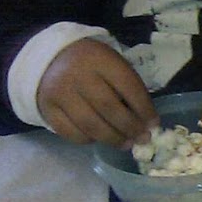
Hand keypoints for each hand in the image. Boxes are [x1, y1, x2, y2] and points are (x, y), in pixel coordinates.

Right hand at [36, 38, 156, 146]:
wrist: (49, 58)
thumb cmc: (91, 64)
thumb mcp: (112, 64)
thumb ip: (128, 88)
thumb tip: (147, 123)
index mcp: (100, 59)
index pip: (128, 86)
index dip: (144, 109)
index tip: (154, 124)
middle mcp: (77, 75)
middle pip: (109, 108)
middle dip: (130, 128)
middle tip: (143, 139)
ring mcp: (59, 92)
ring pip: (90, 124)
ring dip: (113, 139)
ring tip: (126, 144)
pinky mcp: (47, 108)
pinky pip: (70, 132)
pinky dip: (88, 139)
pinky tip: (98, 138)